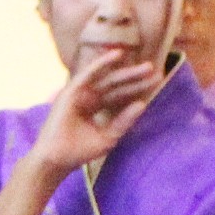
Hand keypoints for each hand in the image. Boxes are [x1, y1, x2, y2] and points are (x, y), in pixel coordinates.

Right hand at [31, 39, 166, 184]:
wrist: (57, 159)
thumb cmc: (79, 152)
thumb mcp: (109, 136)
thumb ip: (124, 121)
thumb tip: (142, 104)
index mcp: (96, 108)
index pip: (120, 96)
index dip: (137, 89)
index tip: (157, 82)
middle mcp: (88, 98)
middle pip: (116, 85)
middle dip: (135, 78)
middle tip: (155, 70)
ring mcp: (80, 94)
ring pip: (107, 78)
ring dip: (125, 70)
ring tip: (146, 66)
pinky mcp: (71, 91)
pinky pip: (89, 73)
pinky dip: (102, 63)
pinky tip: (117, 55)